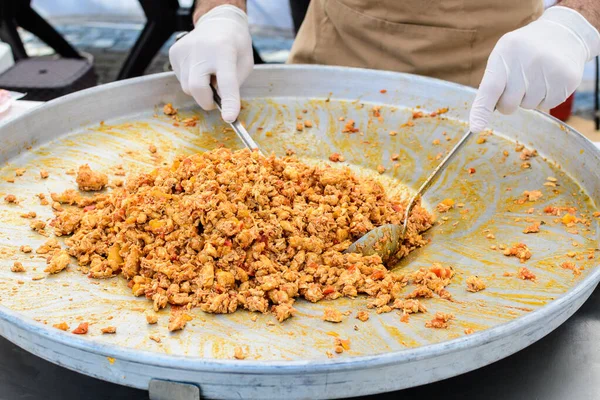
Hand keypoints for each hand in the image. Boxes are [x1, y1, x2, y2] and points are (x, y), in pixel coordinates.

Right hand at [169, 5, 253, 122]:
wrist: (218, 21)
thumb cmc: (236, 45)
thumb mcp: (245, 64)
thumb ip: (234, 84)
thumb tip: (220, 102)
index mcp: (225, 51)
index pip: (226, 81)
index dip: (229, 102)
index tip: (229, 118)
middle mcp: (201, 50)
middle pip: (197, 88)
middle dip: (206, 101)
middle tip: (215, 99)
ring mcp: (184, 51)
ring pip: (188, 87)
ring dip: (200, 89)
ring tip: (209, 74)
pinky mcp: (174, 53)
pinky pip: (181, 79)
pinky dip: (192, 80)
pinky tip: (200, 68)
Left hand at [470, 6, 599, 132]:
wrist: (564, 33)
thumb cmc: (523, 51)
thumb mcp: (503, 56)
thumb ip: (491, 84)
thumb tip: (480, 119)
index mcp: (506, 53)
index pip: (490, 88)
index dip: (481, 110)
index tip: (475, 127)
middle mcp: (528, 60)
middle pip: (508, 104)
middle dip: (510, 101)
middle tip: (518, 83)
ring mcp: (550, 69)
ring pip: (529, 106)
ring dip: (530, 97)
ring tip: (537, 75)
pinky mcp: (568, 79)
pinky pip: (548, 105)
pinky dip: (546, 97)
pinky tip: (550, 79)